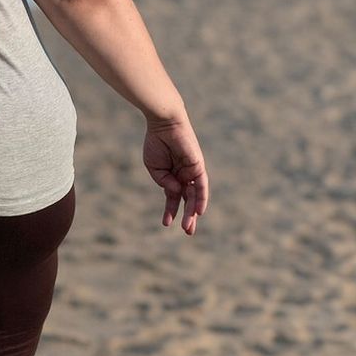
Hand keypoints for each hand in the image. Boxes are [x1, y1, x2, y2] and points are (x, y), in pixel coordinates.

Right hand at [142, 113, 208, 234]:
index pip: (174, 197)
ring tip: (187, 227)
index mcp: (173, 175)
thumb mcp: (154, 168)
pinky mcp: (198, 165)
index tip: (166, 223)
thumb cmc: (156, 142)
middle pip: (188, 199)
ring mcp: (192, 171)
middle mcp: (185, 175)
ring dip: (192, 212)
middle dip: (187, 216)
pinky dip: (201, 198)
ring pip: (194, 195)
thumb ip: (164, 182)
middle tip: (187, 232)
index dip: (171, 210)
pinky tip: (199, 211)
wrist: (163, 123)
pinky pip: (201, 185)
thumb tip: (176, 192)